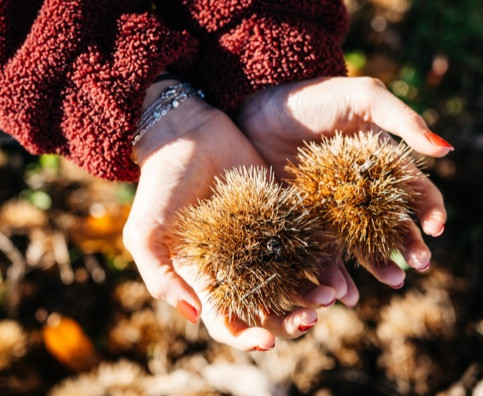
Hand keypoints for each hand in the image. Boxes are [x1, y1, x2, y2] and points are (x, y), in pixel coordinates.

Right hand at [123, 81, 348, 349]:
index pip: (226, 323)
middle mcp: (236, 269)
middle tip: (310, 320)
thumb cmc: (160, 184)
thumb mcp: (145, 233)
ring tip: (331, 296)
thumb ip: (160, 277)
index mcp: (204, 280)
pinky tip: (338, 271)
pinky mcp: (283, 217)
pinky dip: (323, 263)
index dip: (246, 338)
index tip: (267, 341)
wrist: (188, 134)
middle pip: (267, 310)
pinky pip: (307, 247)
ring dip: (312, 297)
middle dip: (289, 323)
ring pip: (292, 283)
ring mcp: (262, 244)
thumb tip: (195, 316)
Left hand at [236, 76, 450, 287]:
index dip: (430, 210)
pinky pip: (322, 252)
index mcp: (381, 165)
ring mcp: (332, 210)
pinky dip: (333, 273)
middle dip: (410, 245)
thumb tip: (447, 150)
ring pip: (361, 245)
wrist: (258, 106)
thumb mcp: (363, 98)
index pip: (415, 192)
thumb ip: (403, 121)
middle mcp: (360, 192)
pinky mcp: (303, 222)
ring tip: (392, 281)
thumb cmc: (315, 97)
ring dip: (379, 265)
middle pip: (392, 225)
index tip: (435, 228)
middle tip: (420, 264)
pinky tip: (342, 290)